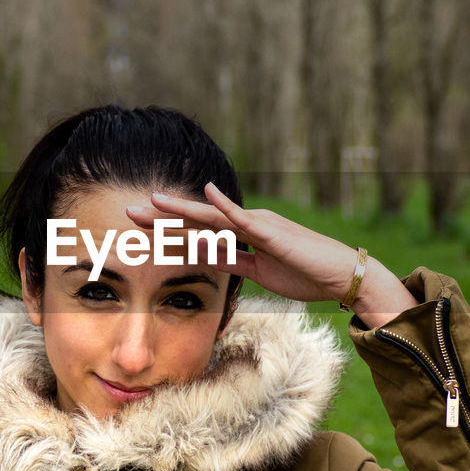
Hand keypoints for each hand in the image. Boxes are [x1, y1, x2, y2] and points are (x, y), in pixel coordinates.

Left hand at [124, 183, 417, 328]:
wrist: (340, 276)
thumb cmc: (303, 275)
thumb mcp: (259, 273)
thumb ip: (232, 262)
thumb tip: (203, 255)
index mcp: (242, 236)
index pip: (198, 233)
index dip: (167, 230)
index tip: (138, 229)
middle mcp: (247, 224)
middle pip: (197, 220)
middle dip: (162, 217)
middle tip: (128, 211)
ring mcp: (259, 225)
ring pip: (212, 217)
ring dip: (182, 210)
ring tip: (153, 202)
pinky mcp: (272, 233)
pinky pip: (244, 220)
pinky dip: (225, 206)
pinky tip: (207, 194)